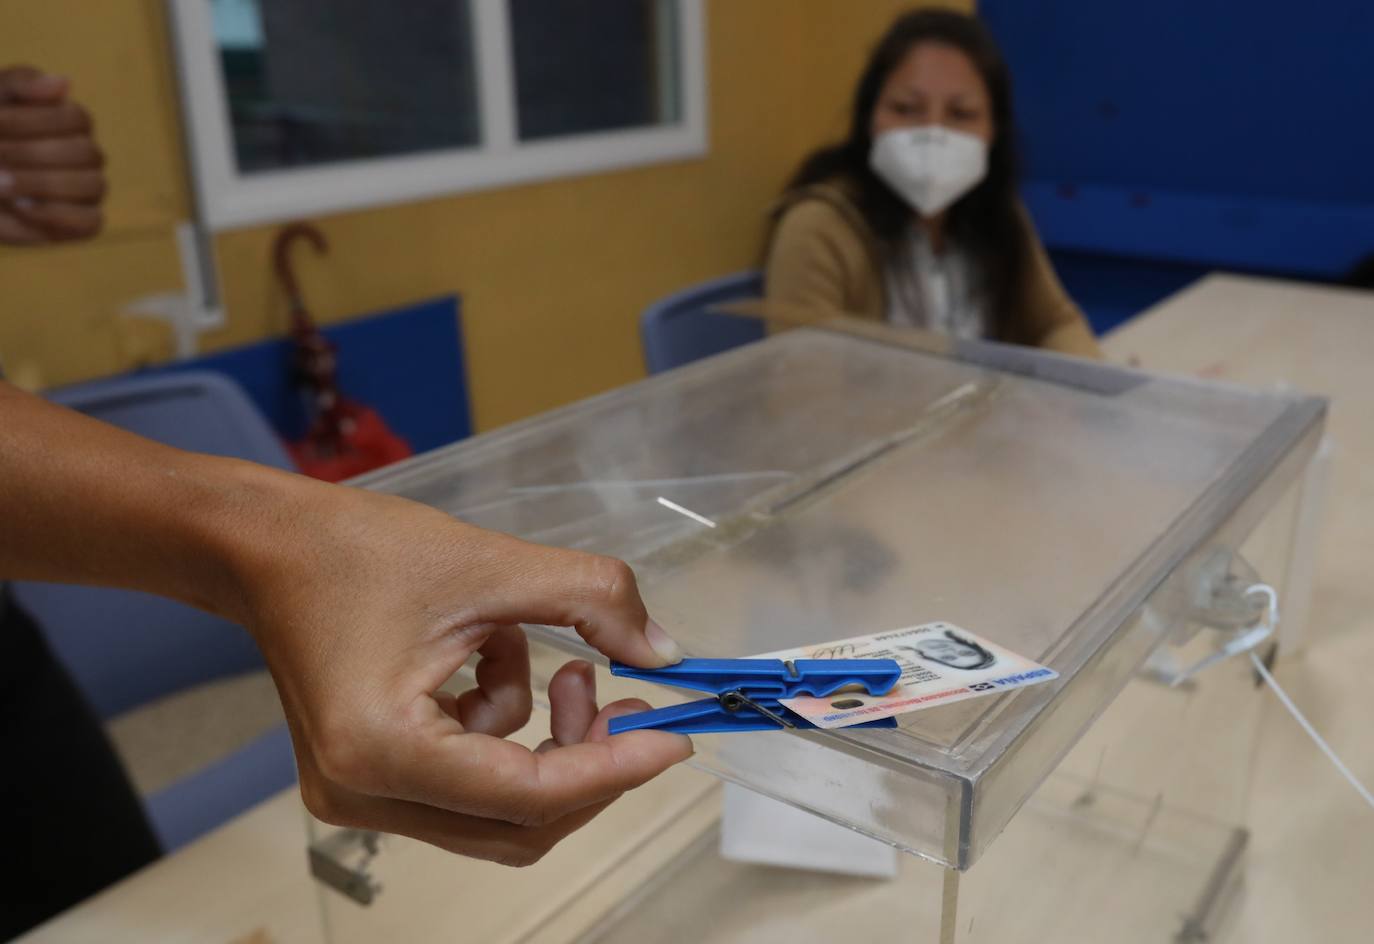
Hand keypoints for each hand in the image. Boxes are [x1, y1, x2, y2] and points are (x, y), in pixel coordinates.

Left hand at [0, 66, 105, 243]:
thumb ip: (21, 84)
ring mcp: (89, 190)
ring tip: (0, 184)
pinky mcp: (84, 223)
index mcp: (71, 123)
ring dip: (42, 184)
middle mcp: (87, 156)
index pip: (77, 119)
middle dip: (33, 154)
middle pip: (87, 152)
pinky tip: (21, 207)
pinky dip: (57, 214)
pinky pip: (91, 221)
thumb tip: (65, 81)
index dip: (36, 122)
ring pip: (92, 185)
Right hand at [224, 471, 691, 865]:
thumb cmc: (358, 550)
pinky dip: (501, 726)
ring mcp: (358, 796)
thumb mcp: (493, 563)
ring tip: (555, 657)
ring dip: (543, 738)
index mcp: (383, 750)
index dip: (614, 768)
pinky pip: (466, 780)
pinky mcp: (364, 779)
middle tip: (623, 700)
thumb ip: (593, 602)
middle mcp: (363, 794)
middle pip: (518, 824)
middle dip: (586, 763)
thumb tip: (663, 653)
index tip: (673, 737)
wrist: (268, 547)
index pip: (530, 794)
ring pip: (496, 807)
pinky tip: (492, 657)